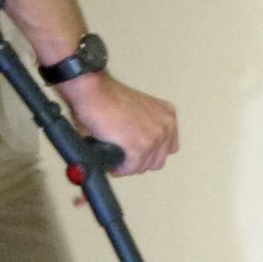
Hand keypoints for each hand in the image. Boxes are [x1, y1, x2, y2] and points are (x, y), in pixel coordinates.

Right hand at [59, 72, 177, 175]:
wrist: (94, 92)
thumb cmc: (107, 96)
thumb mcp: (138, 109)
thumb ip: (144, 127)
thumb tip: (135, 149)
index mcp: (167, 115)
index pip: (168, 147)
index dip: (150, 153)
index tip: (138, 154)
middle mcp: (165, 126)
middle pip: (158, 160)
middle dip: (140, 162)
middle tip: (124, 158)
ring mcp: (154, 138)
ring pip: (144, 167)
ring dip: (129, 167)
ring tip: (116, 161)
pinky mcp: (139, 147)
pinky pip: (131, 168)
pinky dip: (121, 169)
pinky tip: (112, 164)